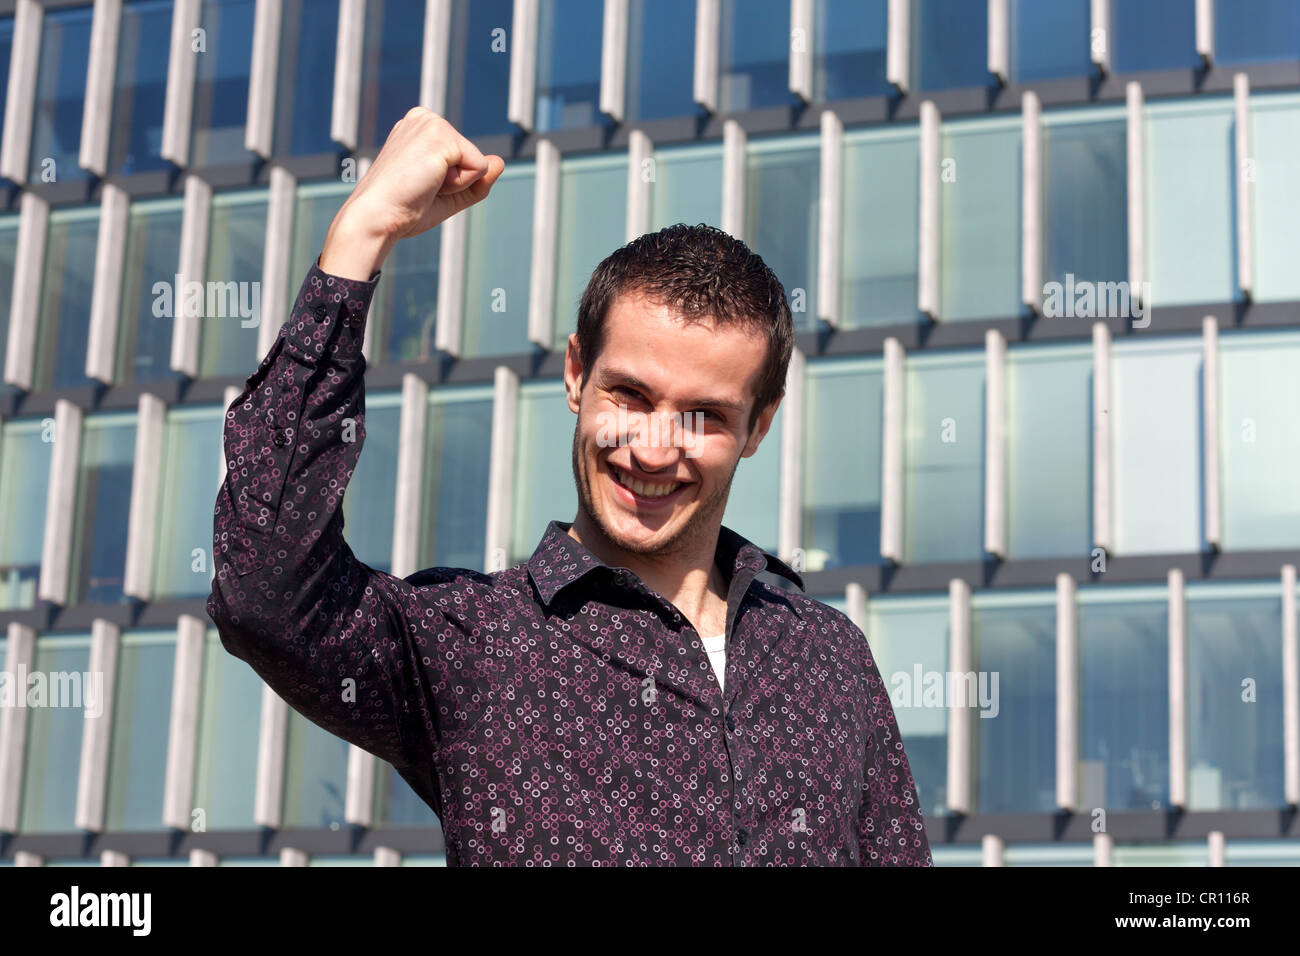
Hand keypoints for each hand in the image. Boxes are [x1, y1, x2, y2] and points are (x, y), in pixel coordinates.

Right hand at [319, 107, 505, 279]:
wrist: (376, 217)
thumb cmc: (403, 209)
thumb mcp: (448, 195)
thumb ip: (477, 181)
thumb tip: (500, 161)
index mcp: (420, 128)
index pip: (463, 159)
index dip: (451, 184)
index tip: (418, 186)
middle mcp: (425, 118)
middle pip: (473, 159)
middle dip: (457, 183)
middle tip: (421, 188)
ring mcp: (432, 123)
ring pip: (478, 163)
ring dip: (457, 185)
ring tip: (424, 184)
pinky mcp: (441, 135)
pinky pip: (479, 168)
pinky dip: (459, 185)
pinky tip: (429, 182)